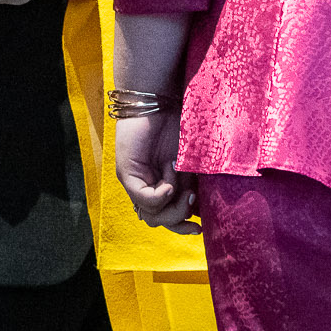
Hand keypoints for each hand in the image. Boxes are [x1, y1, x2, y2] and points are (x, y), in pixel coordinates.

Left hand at [114, 109, 197, 233]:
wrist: (162, 102)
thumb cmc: (179, 126)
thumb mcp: (192, 164)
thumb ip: (194, 186)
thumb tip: (203, 211)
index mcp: (162, 186)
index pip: (167, 219)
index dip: (183, 228)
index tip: (202, 227)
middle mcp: (146, 186)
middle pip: (159, 221)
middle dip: (179, 220)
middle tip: (192, 198)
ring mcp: (135, 182)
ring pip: (151, 215)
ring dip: (173, 205)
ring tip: (183, 186)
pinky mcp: (127, 173)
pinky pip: (143, 199)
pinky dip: (160, 196)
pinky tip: (170, 184)